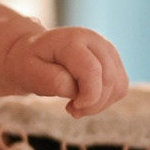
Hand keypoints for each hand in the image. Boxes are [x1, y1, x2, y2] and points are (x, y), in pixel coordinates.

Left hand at [9, 25, 127, 116]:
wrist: (32, 53)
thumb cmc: (28, 64)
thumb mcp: (28, 72)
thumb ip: (50, 80)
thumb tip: (74, 89)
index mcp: (72, 40)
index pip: (92, 71)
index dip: (88, 96)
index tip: (71, 108)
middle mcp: (95, 40)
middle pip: (110, 80)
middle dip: (93, 104)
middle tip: (72, 110)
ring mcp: (107, 49)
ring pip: (119, 85)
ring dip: (100, 104)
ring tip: (76, 105)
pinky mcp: (113, 60)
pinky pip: (120, 87)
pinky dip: (106, 100)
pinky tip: (85, 100)